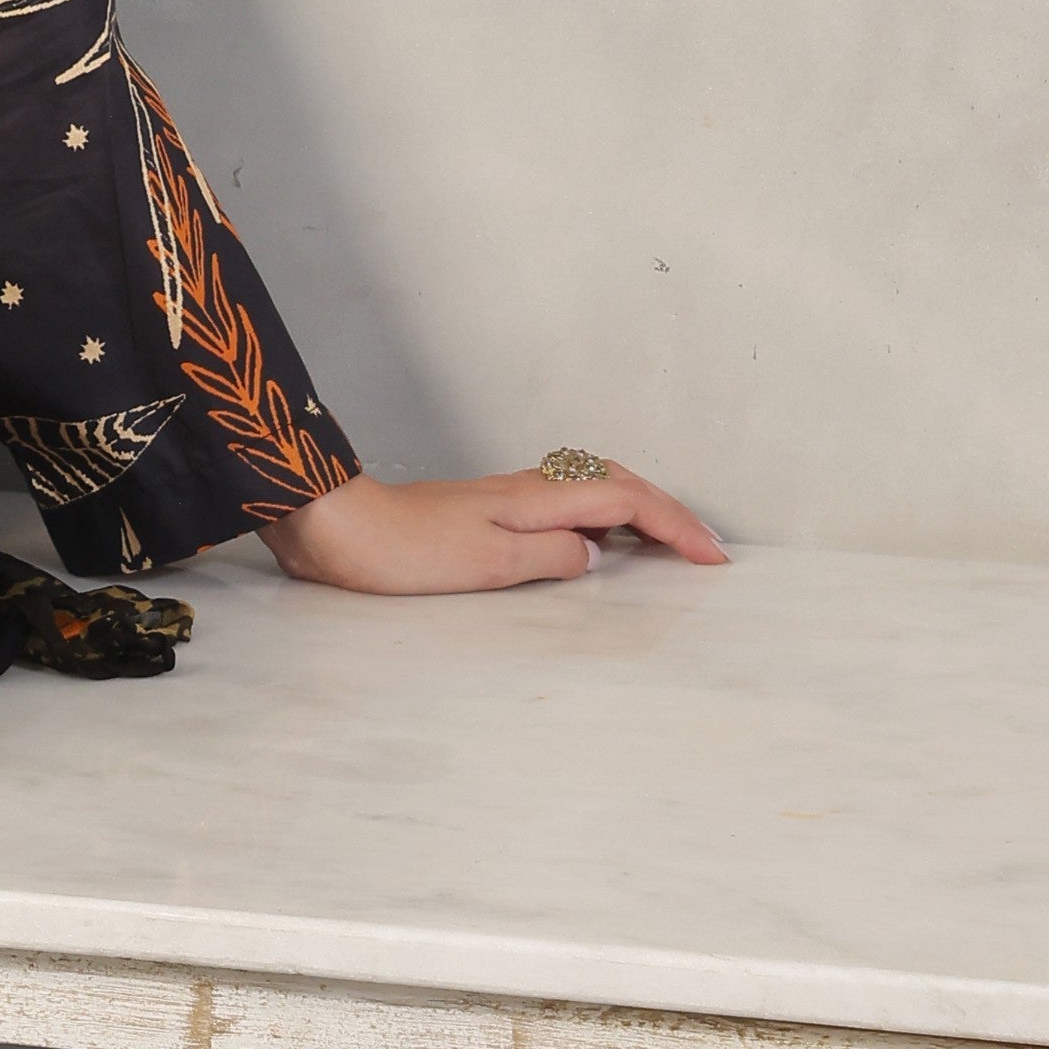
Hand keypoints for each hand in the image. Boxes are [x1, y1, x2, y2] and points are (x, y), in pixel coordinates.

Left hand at [259, 460, 724, 594]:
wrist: (336, 525)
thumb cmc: (401, 549)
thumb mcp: (486, 564)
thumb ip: (550, 558)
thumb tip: (594, 556)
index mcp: (537, 498)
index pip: (628, 502)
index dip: (676, 526)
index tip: (712, 557)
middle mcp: (529, 488)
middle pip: (619, 484)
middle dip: (669, 512)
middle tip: (703, 550)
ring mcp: (509, 496)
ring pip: (594, 490)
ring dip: (638, 512)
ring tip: (666, 546)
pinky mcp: (489, 511)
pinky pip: (567, 505)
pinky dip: (601, 519)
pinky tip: (594, 546)